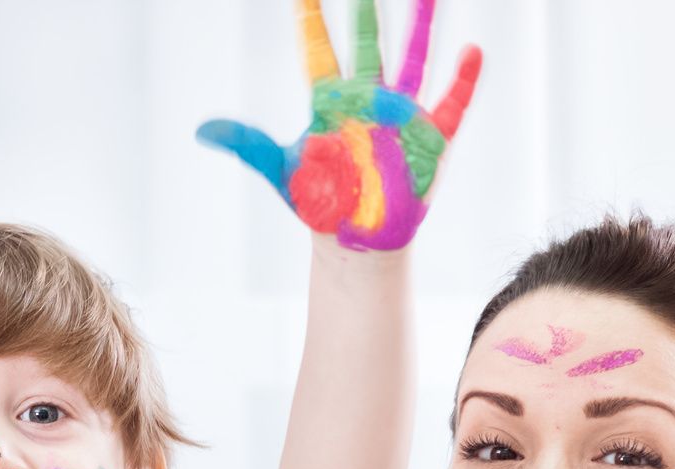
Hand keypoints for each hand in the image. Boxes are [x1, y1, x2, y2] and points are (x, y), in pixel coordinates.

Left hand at [196, 0, 480, 250]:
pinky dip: (463, 81)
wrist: (357, 239)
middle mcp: (368, 100)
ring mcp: (401, 117)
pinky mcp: (430, 141)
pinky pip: (451, 105)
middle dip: (366, 12)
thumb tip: (201, 130)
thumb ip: (248, 144)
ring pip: (413, 61)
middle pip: (369, 45)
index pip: (319, 50)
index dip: (312, 18)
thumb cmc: (320, 204)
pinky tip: (473, 52)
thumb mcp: (280, 171)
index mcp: (331, 102)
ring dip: (422, 28)